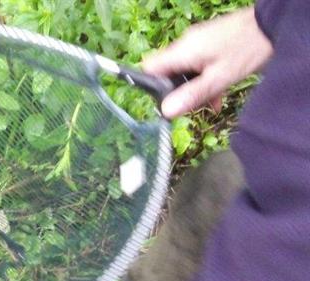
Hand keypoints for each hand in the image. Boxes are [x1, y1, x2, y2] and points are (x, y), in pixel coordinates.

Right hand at [143, 7, 272, 117]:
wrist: (274, 25)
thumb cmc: (247, 49)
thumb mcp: (220, 77)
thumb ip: (192, 94)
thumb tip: (166, 111)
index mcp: (183, 51)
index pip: (149, 68)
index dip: (150, 86)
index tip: (162, 102)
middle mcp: (185, 45)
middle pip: (166, 72)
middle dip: (176, 92)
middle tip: (190, 108)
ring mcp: (197, 43)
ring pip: (184, 71)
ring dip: (193, 89)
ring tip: (209, 105)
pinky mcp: (209, 44)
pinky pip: (197, 65)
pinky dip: (203, 80)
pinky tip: (217, 96)